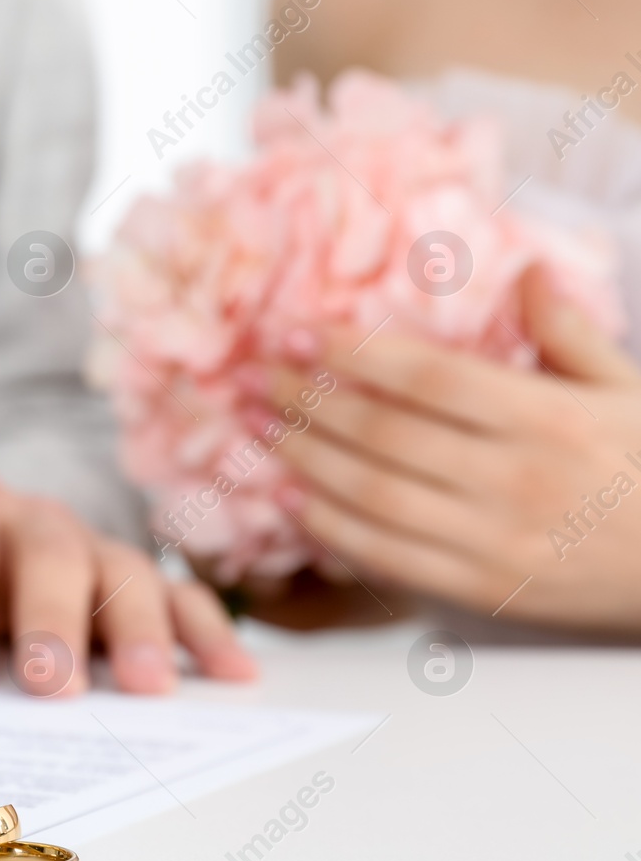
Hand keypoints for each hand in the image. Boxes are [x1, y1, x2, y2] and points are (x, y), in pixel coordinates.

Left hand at [0, 463, 255, 694]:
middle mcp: (31, 517)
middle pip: (49, 553)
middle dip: (50, 619)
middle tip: (49, 685)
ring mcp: (91, 547)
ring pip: (123, 572)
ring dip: (138, 629)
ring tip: (146, 689)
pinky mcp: (136, 582)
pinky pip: (180, 595)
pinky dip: (206, 630)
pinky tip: (231, 673)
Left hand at [268, 271, 640, 627]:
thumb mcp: (629, 391)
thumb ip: (569, 333)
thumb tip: (527, 271)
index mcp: (550, 419)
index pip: (430, 379)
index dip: (355, 355)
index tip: (301, 335)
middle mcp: (517, 480)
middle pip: (384, 435)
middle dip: (308, 402)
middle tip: (257, 377)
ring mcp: (496, 542)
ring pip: (373, 497)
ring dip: (304, 461)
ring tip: (257, 429)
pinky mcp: (482, 590)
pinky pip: (388, 558)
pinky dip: (331, 528)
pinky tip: (293, 500)